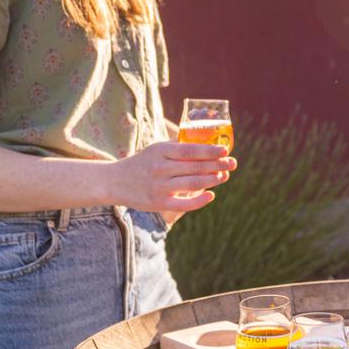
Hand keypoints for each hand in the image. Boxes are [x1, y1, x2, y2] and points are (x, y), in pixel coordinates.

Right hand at [104, 141, 234, 214]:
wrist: (116, 182)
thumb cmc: (142, 163)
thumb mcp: (156, 149)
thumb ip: (177, 147)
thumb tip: (206, 144)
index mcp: (161, 152)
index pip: (191, 150)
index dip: (210, 151)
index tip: (225, 150)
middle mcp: (161, 169)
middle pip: (196, 167)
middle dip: (218, 165)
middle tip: (232, 163)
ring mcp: (160, 187)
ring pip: (193, 184)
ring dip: (213, 180)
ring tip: (224, 176)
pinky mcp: (159, 203)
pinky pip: (184, 204)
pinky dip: (200, 200)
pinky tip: (211, 195)